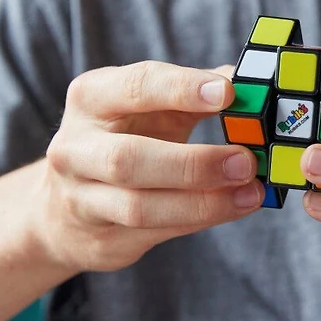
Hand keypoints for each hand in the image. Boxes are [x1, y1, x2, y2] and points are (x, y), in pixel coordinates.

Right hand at [33, 61, 262, 272]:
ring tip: (250, 190)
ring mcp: (81, 198)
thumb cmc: (127, 134)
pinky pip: (155, 232)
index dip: (181, 89)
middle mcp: (76, 147)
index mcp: (91, 97)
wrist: (68, 202)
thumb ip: (199, 90)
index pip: (135, 87)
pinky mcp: (100, 238)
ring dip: (203, 201)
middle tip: (246, 160)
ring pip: (139, 207)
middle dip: (193, 163)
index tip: (227, 93)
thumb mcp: (153, 104)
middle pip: (129, 159)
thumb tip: (252, 81)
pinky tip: (235, 205)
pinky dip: (200, 218)